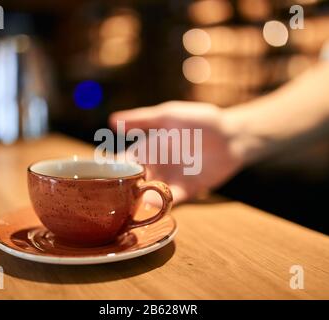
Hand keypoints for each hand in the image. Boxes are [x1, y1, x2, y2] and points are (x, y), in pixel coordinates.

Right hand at [109, 101, 247, 204]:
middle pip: (132, 182)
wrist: (230, 135)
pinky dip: (161, 204)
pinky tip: (152, 205)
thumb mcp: (168, 116)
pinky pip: (169, 201)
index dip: (111, 170)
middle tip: (110, 197)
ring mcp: (169, 180)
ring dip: (138, 200)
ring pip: (148, 195)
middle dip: (122, 190)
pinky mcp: (186, 191)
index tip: (98, 178)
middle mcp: (155, 167)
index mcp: (147, 150)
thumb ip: (141, 120)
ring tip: (128, 205)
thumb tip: (111, 121)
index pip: (122, 163)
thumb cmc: (200, 120)